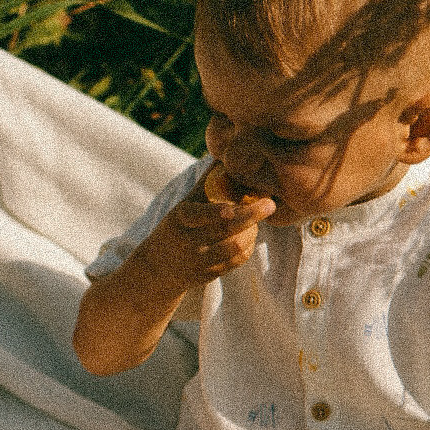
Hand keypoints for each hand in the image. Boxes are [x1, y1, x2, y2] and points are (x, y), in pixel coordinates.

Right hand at [147, 165, 275, 287]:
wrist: (159, 267)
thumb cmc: (179, 226)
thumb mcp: (185, 203)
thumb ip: (207, 182)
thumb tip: (227, 154)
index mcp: (181, 219)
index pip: (200, 215)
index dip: (217, 212)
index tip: (235, 206)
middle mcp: (189, 241)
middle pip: (224, 230)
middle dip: (250, 216)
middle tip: (270, 204)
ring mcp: (199, 260)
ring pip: (234, 247)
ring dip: (251, 232)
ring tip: (256, 221)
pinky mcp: (208, 275)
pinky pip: (235, 261)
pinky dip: (247, 247)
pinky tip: (249, 236)